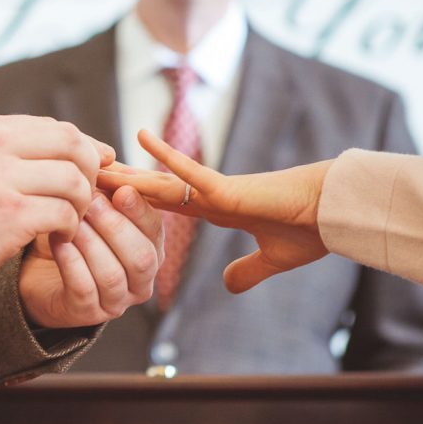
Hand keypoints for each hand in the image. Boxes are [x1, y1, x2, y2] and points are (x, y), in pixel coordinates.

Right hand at [0, 114, 114, 283]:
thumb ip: (22, 150)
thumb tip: (92, 147)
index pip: (58, 128)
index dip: (87, 148)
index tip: (97, 168)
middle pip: (72, 146)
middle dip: (90, 171)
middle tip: (84, 196)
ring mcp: (1, 181)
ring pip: (72, 181)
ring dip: (81, 204)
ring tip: (70, 220)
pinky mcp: (10, 216)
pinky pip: (63, 213)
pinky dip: (70, 227)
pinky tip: (59, 237)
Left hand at [18, 185, 161, 327]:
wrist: (37, 269)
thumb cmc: (73, 231)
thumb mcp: (91, 204)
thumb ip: (103, 184)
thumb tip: (105, 155)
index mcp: (150, 249)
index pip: (155, 231)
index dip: (139, 210)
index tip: (120, 189)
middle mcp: (140, 280)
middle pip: (141, 257)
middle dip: (115, 226)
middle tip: (90, 201)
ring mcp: (115, 301)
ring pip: (112, 274)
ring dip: (92, 243)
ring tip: (71, 220)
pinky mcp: (86, 313)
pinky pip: (84, 289)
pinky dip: (71, 262)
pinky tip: (57, 241)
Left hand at [97, 129, 332, 293]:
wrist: (338, 214)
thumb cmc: (312, 230)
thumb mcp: (272, 260)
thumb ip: (247, 271)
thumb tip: (227, 285)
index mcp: (218, 211)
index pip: (165, 205)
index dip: (135, 203)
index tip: (108, 200)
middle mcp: (211, 196)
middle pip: (152, 190)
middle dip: (119, 185)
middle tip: (84, 176)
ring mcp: (217, 190)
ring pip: (161, 180)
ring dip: (127, 174)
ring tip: (95, 162)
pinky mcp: (230, 189)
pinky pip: (191, 171)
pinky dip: (167, 157)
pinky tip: (142, 138)